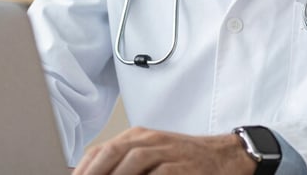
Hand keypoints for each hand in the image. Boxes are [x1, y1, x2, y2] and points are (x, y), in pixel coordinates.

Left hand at [72, 126, 256, 174]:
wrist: (223, 157)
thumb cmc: (183, 159)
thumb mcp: (150, 154)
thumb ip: (123, 163)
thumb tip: (91, 173)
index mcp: (137, 137)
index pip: (100, 149)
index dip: (83, 169)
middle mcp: (148, 140)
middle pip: (111, 152)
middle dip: (93, 173)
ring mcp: (165, 152)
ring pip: (132, 161)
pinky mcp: (180, 167)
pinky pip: (159, 174)